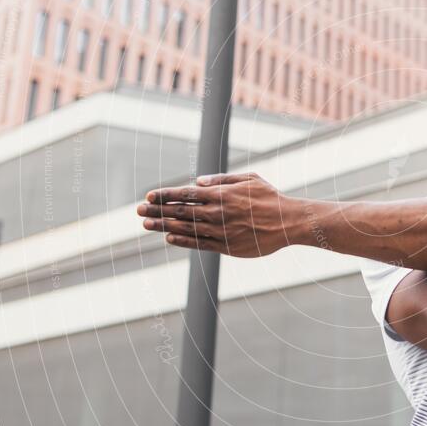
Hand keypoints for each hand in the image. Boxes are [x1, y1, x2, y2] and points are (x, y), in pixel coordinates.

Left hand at [137, 172, 301, 256]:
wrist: (288, 223)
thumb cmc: (270, 198)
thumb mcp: (250, 179)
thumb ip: (223, 179)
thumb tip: (198, 180)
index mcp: (221, 194)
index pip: (185, 193)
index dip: (164, 195)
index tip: (148, 196)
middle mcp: (217, 212)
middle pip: (180, 211)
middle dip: (156, 210)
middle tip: (138, 211)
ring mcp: (220, 231)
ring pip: (185, 228)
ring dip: (163, 225)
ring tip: (146, 225)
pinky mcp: (226, 246)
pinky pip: (199, 244)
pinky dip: (182, 240)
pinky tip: (169, 237)